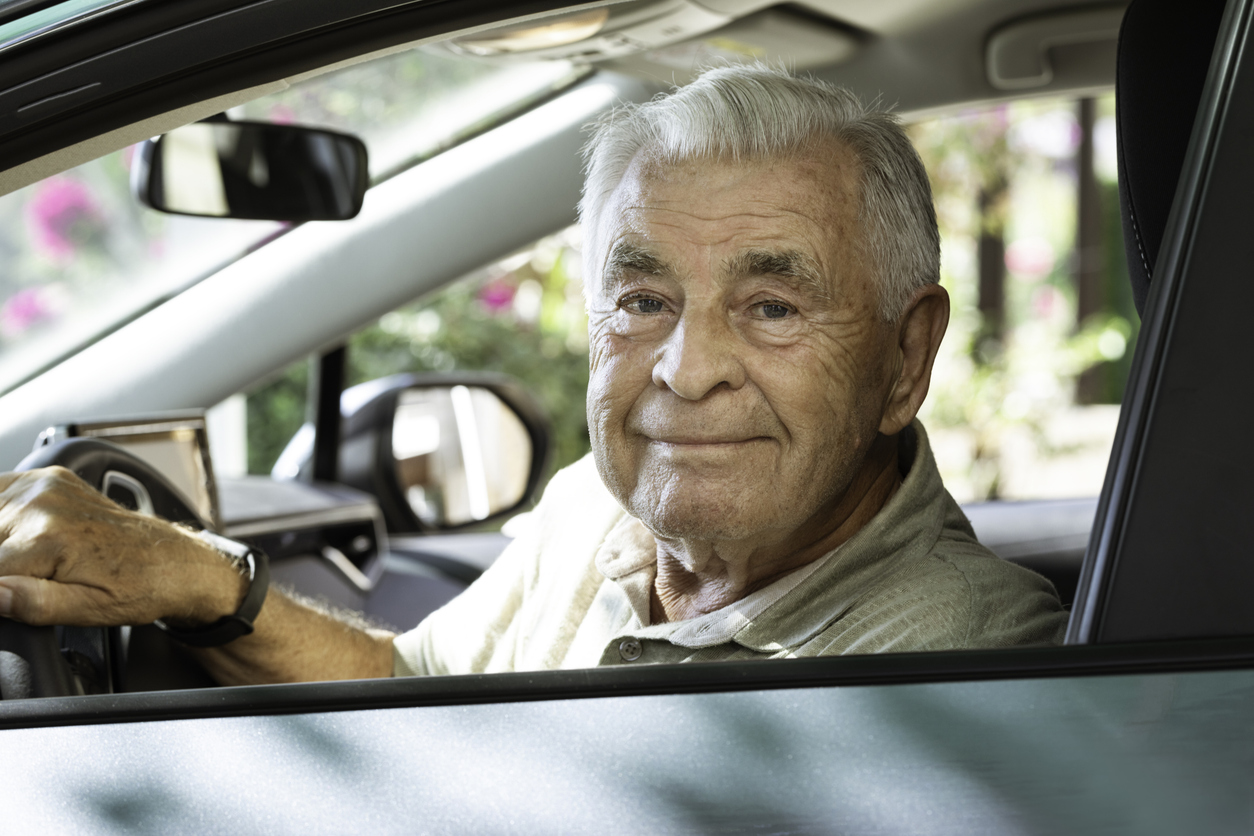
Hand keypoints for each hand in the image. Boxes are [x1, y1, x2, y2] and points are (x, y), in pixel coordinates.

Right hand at [0, 466, 245, 626]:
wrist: (170, 560)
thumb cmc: (136, 586)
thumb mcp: (87, 610)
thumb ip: (32, 603)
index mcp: (47, 539)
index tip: (13, 592)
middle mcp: (42, 503)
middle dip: (2, 564)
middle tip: (31, 577)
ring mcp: (46, 485)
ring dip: (0, 539)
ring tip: (29, 561)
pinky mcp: (50, 477)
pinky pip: (2, 491)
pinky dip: (2, 514)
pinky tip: (21, 535)